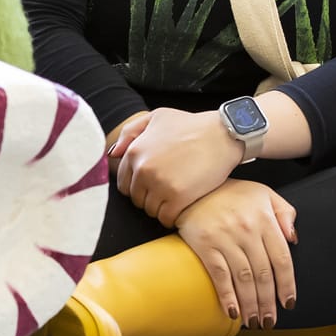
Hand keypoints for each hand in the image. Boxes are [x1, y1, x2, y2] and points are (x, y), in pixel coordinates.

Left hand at [108, 107, 243, 226]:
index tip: (151, 185)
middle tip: (166, 190)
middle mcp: (143, 169)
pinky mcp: (178, 198)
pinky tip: (181, 207)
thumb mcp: (156, 117)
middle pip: (136, 199)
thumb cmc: (191, 124)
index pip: (123, 183)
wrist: (222, 134)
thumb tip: (113, 153)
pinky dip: (172, 217)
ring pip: (150, 210)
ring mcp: (160, 185)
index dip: (137, 186)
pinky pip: (165, 218)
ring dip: (161, 208)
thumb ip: (130, 132)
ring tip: (175, 196)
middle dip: (148, 197)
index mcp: (135, 152)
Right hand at [174, 179, 297, 329]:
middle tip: (269, 321)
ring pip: (243, 279)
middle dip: (268, 302)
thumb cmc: (231, 192)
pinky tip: (232, 311)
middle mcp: (247, 229)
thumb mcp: (264, 193)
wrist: (193, 187)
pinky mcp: (205, 244)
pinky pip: (219, 275)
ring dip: (250, 304)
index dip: (287, 285)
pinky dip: (227, 296)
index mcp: (264, 219)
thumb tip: (294, 239)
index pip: (282, 259)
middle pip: (263, 274)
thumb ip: (285, 213)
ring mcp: (225, 238)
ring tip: (254, 321)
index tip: (288, 303)